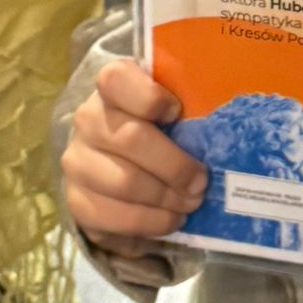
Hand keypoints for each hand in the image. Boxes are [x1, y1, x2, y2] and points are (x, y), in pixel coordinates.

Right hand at [62, 58, 206, 258]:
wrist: (115, 162)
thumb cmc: (158, 129)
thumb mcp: (171, 109)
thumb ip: (189, 107)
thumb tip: (225, 128)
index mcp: (111, 87)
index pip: (116, 80)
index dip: (149, 97)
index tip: (177, 112)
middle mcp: (88, 120)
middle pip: (132, 140)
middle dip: (175, 166)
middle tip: (201, 183)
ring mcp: (77, 161)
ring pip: (125, 183)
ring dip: (166, 199)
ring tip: (190, 204)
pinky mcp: (77, 200)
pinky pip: (114, 217)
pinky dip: (150, 223)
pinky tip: (170, 220)